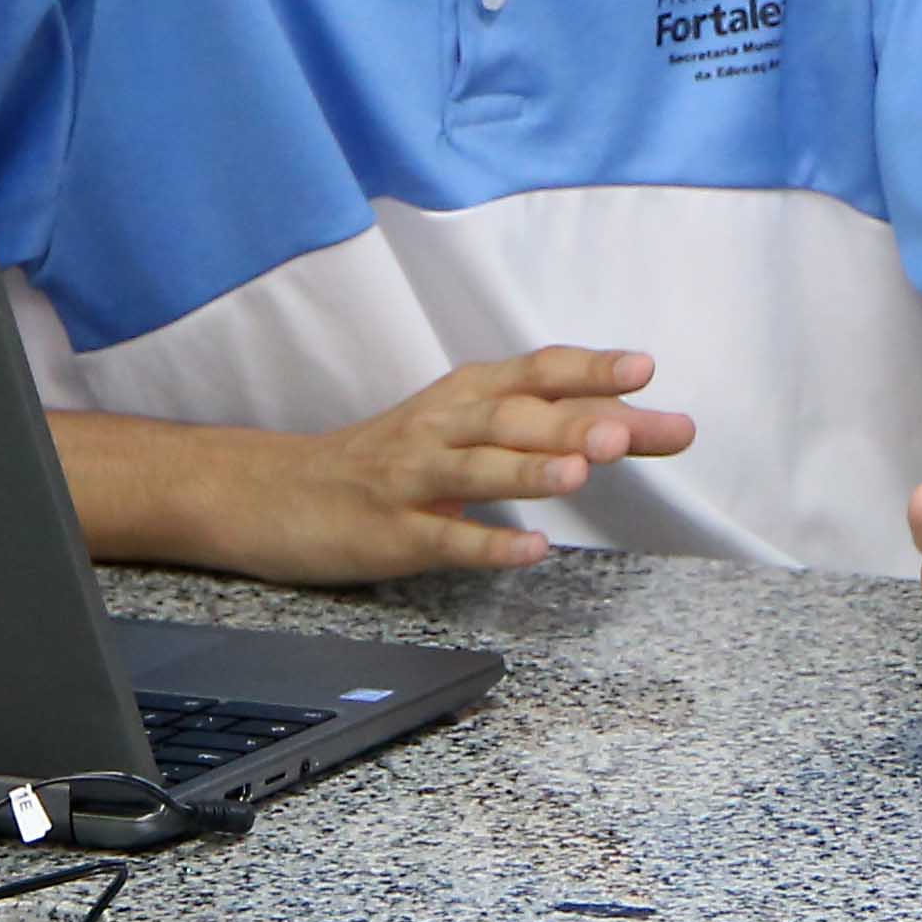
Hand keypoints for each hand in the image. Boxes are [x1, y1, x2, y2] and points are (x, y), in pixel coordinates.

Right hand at [194, 348, 694, 582]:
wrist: (278, 492)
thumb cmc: (391, 456)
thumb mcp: (461, 425)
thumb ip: (542, 424)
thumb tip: (634, 424)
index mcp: (466, 394)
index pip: (536, 372)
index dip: (589, 369)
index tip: (643, 370)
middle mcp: (442, 427)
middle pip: (515, 419)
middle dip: (574, 425)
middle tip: (630, 432)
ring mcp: (413, 480)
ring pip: (476, 471)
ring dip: (529, 472)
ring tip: (579, 476)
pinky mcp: (391, 533)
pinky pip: (443, 539)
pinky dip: (487, 545)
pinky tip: (529, 551)